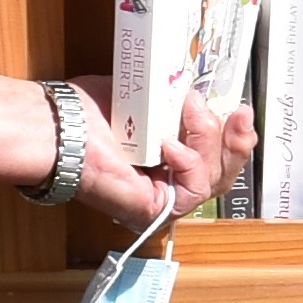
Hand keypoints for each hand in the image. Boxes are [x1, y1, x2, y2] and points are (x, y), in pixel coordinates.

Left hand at [88, 91, 251, 227]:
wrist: (64, 127)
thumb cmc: (89, 111)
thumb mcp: (151, 98)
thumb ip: (180, 102)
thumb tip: (205, 92)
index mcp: (167, 159)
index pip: (217, 155)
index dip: (234, 134)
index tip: (239, 106)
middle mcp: (167, 183)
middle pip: (224, 172)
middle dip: (238, 140)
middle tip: (239, 112)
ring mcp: (163, 199)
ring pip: (215, 179)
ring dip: (209, 140)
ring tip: (191, 110)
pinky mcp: (156, 210)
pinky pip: (195, 190)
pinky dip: (189, 163)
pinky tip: (170, 144)